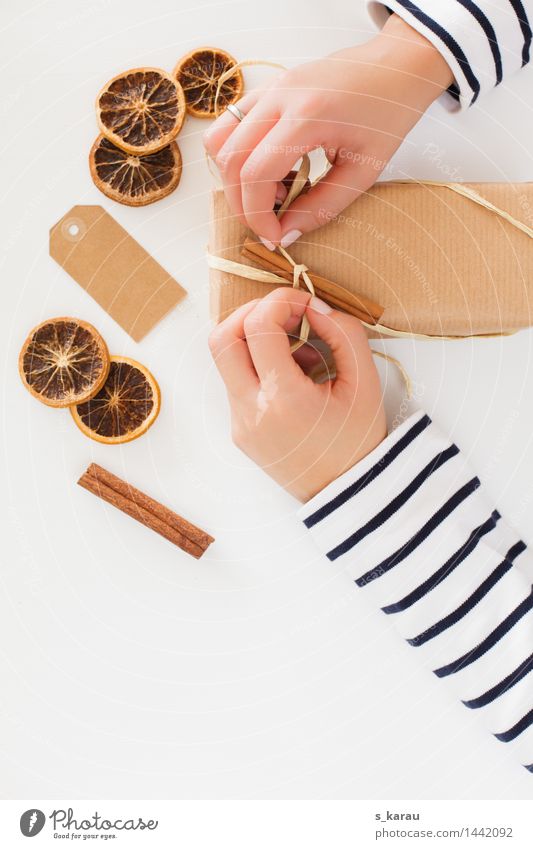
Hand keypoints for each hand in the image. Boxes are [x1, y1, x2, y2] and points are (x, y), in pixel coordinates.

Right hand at [203, 14, 452, 248]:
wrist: (397, 68)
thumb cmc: (388, 116)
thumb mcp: (363, 172)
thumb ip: (322, 207)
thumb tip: (286, 234)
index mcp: (308, 115)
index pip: (256, 173)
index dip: (257, 215)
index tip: (274, 236)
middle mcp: (280, 96)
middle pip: (230, 160)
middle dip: (242, 203)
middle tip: (268, 224)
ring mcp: (270, 87)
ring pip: (220, 140)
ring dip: (235, 178)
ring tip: (273, 192)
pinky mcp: (268, 87)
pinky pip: (231, 124)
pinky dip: (239, 155)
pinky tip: (272, 168)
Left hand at [208, 288, 386, 501]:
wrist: (348, 495)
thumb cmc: (359, 441)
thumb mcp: (366, 382)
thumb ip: (344, 333)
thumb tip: (313, 306)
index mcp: (284, 399)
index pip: (258, 327)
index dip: (281, 301)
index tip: (305, 304)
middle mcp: (251, 411)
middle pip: (221, 339)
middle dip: (251, 313)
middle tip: (286, 315)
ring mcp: (240, 422)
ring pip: (227, 361)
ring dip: (256, 341)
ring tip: (300, 353)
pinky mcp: (239, 430)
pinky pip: (238, 383)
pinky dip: (261, 367)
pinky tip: (296, 378)